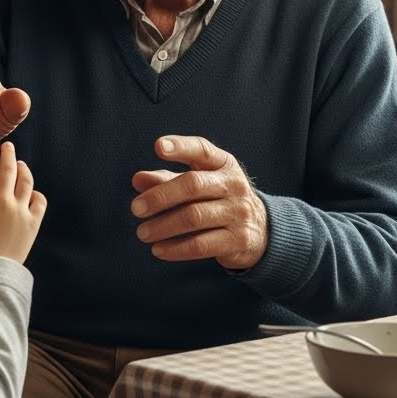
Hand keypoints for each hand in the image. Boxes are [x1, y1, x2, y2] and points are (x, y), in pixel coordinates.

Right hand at [0, 139, 46, 263]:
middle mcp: (3, 200)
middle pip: (9, 168)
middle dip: (8, 153)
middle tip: (7, 146)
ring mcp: (20, 211)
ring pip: (26, 181)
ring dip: (23, 169)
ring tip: (19, 164)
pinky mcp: (33, 222)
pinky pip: (39, 201)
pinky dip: (36, 193)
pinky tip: (30, 191)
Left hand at [130, 136, 267, 270]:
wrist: (260, 230)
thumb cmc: (217, 200)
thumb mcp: (197, 184)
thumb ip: (166, 179)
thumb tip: (138, 179)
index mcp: (223, 164)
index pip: (202, 150)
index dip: (181, 147)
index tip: (158, 147)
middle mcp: (234, 185)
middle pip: (193, 185)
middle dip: (160, 196)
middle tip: (136, 208)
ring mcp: (238, 212)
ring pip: (194, 217)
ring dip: (163, 226)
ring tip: (142, 233)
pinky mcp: (238, 240)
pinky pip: (201, 245)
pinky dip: (176, 249)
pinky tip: (158, 250)